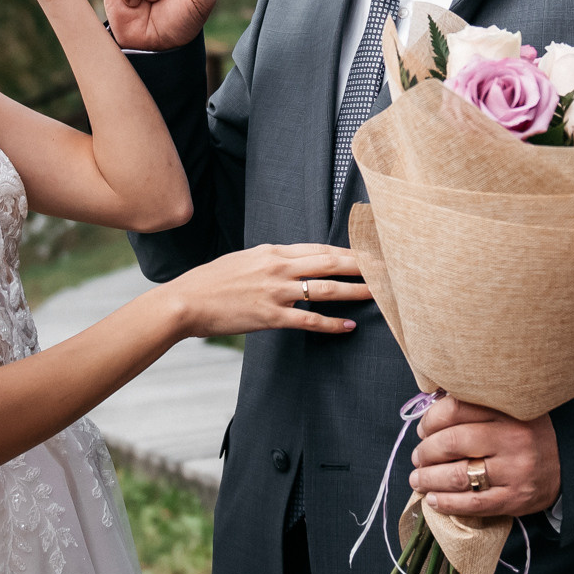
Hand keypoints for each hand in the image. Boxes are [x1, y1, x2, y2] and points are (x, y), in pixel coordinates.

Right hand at [158, 243, 369, 340]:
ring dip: (355, 291)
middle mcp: (279, 267)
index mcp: (273, 251)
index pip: (319, 247)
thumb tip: (293, 263)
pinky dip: (331, 323)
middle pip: (330, 262)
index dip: (347, 249)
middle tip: (387, 267)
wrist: (186, 301)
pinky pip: (309, 319)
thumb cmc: (211, 282)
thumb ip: (271, 260)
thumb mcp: (244, 260)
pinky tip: (348, 326)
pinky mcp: (270, 316)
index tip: (369, 251)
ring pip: (326, 289)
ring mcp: (276, 292)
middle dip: (362, 264)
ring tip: (379, 294)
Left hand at [409, 396, 559, 520]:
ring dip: (429, 479)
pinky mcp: (516, 499)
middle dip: (426, 452)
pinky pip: (473, 504)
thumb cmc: (527, 435)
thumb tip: (429, 414)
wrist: (569, 464)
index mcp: (508, 411)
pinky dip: (446, 503)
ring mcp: (515, 471)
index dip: (431, 420)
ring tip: (418, 478)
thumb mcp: (510, 411)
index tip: (424, 429)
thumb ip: (475, 408)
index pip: (456, 409)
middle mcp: (512, 438)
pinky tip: (432, 499)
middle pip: (452, 442)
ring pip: (458, 476)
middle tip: (418, 457)